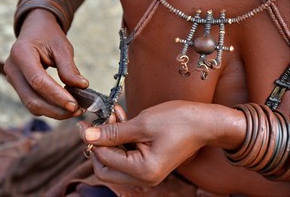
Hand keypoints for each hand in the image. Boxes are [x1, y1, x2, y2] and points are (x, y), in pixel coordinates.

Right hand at [4, 9, 88, 118]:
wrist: (35, 30)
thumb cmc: (49, 36)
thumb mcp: (62, 47)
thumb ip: (69, 68)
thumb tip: (82, 87)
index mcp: (21, 53)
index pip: (38, 81)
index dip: (57, 95)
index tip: (75, 104)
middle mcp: (12, 68)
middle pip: (32, 99)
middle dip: (57, 109)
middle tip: (79, 110)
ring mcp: (13, 79)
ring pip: (32, 105)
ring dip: (55, 112)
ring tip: (76, 110)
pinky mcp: (19, 87)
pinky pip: (33, 103)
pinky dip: (50, 108)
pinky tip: (66, 106)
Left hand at [77, 101, 225, 185]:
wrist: (205, 122)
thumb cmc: (179, 121)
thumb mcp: (142, 124)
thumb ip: (113, 132)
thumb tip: (88, 136)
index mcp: (143, 171)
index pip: (104, 161)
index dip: (92, 141)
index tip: (84, 124)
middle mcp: (144, 177)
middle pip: (107, 167)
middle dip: (99, 144)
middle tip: (98, 122)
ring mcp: (147, 171)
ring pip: (116, 160)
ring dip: (110, 138)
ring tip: (112, 114)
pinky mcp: (150, 162)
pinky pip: (127, 154)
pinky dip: (121, 138)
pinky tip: (121, 119)